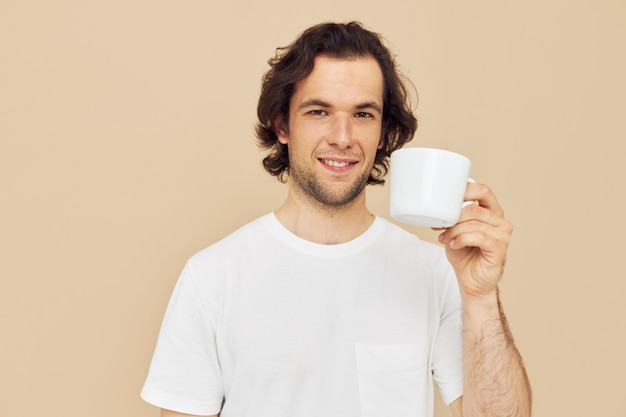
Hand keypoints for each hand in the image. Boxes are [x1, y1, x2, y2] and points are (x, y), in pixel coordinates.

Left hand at [434, 182, 512, 297]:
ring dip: (454, 231)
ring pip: (473, 223)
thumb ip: (454, 216)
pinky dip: (461, 239)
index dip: (466, 190)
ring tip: (445, 239)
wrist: (471, 280)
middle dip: (452, 218)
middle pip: (474, 209)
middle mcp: (500, 221)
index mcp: (491, 212)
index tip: (446, 197)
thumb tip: (441, 204)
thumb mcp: (454, 230)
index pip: (483, 191)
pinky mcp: (500, 247)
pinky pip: (478, 236)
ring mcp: (502, 234)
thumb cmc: (464, 254)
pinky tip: (455, 245)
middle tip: (441, 228)